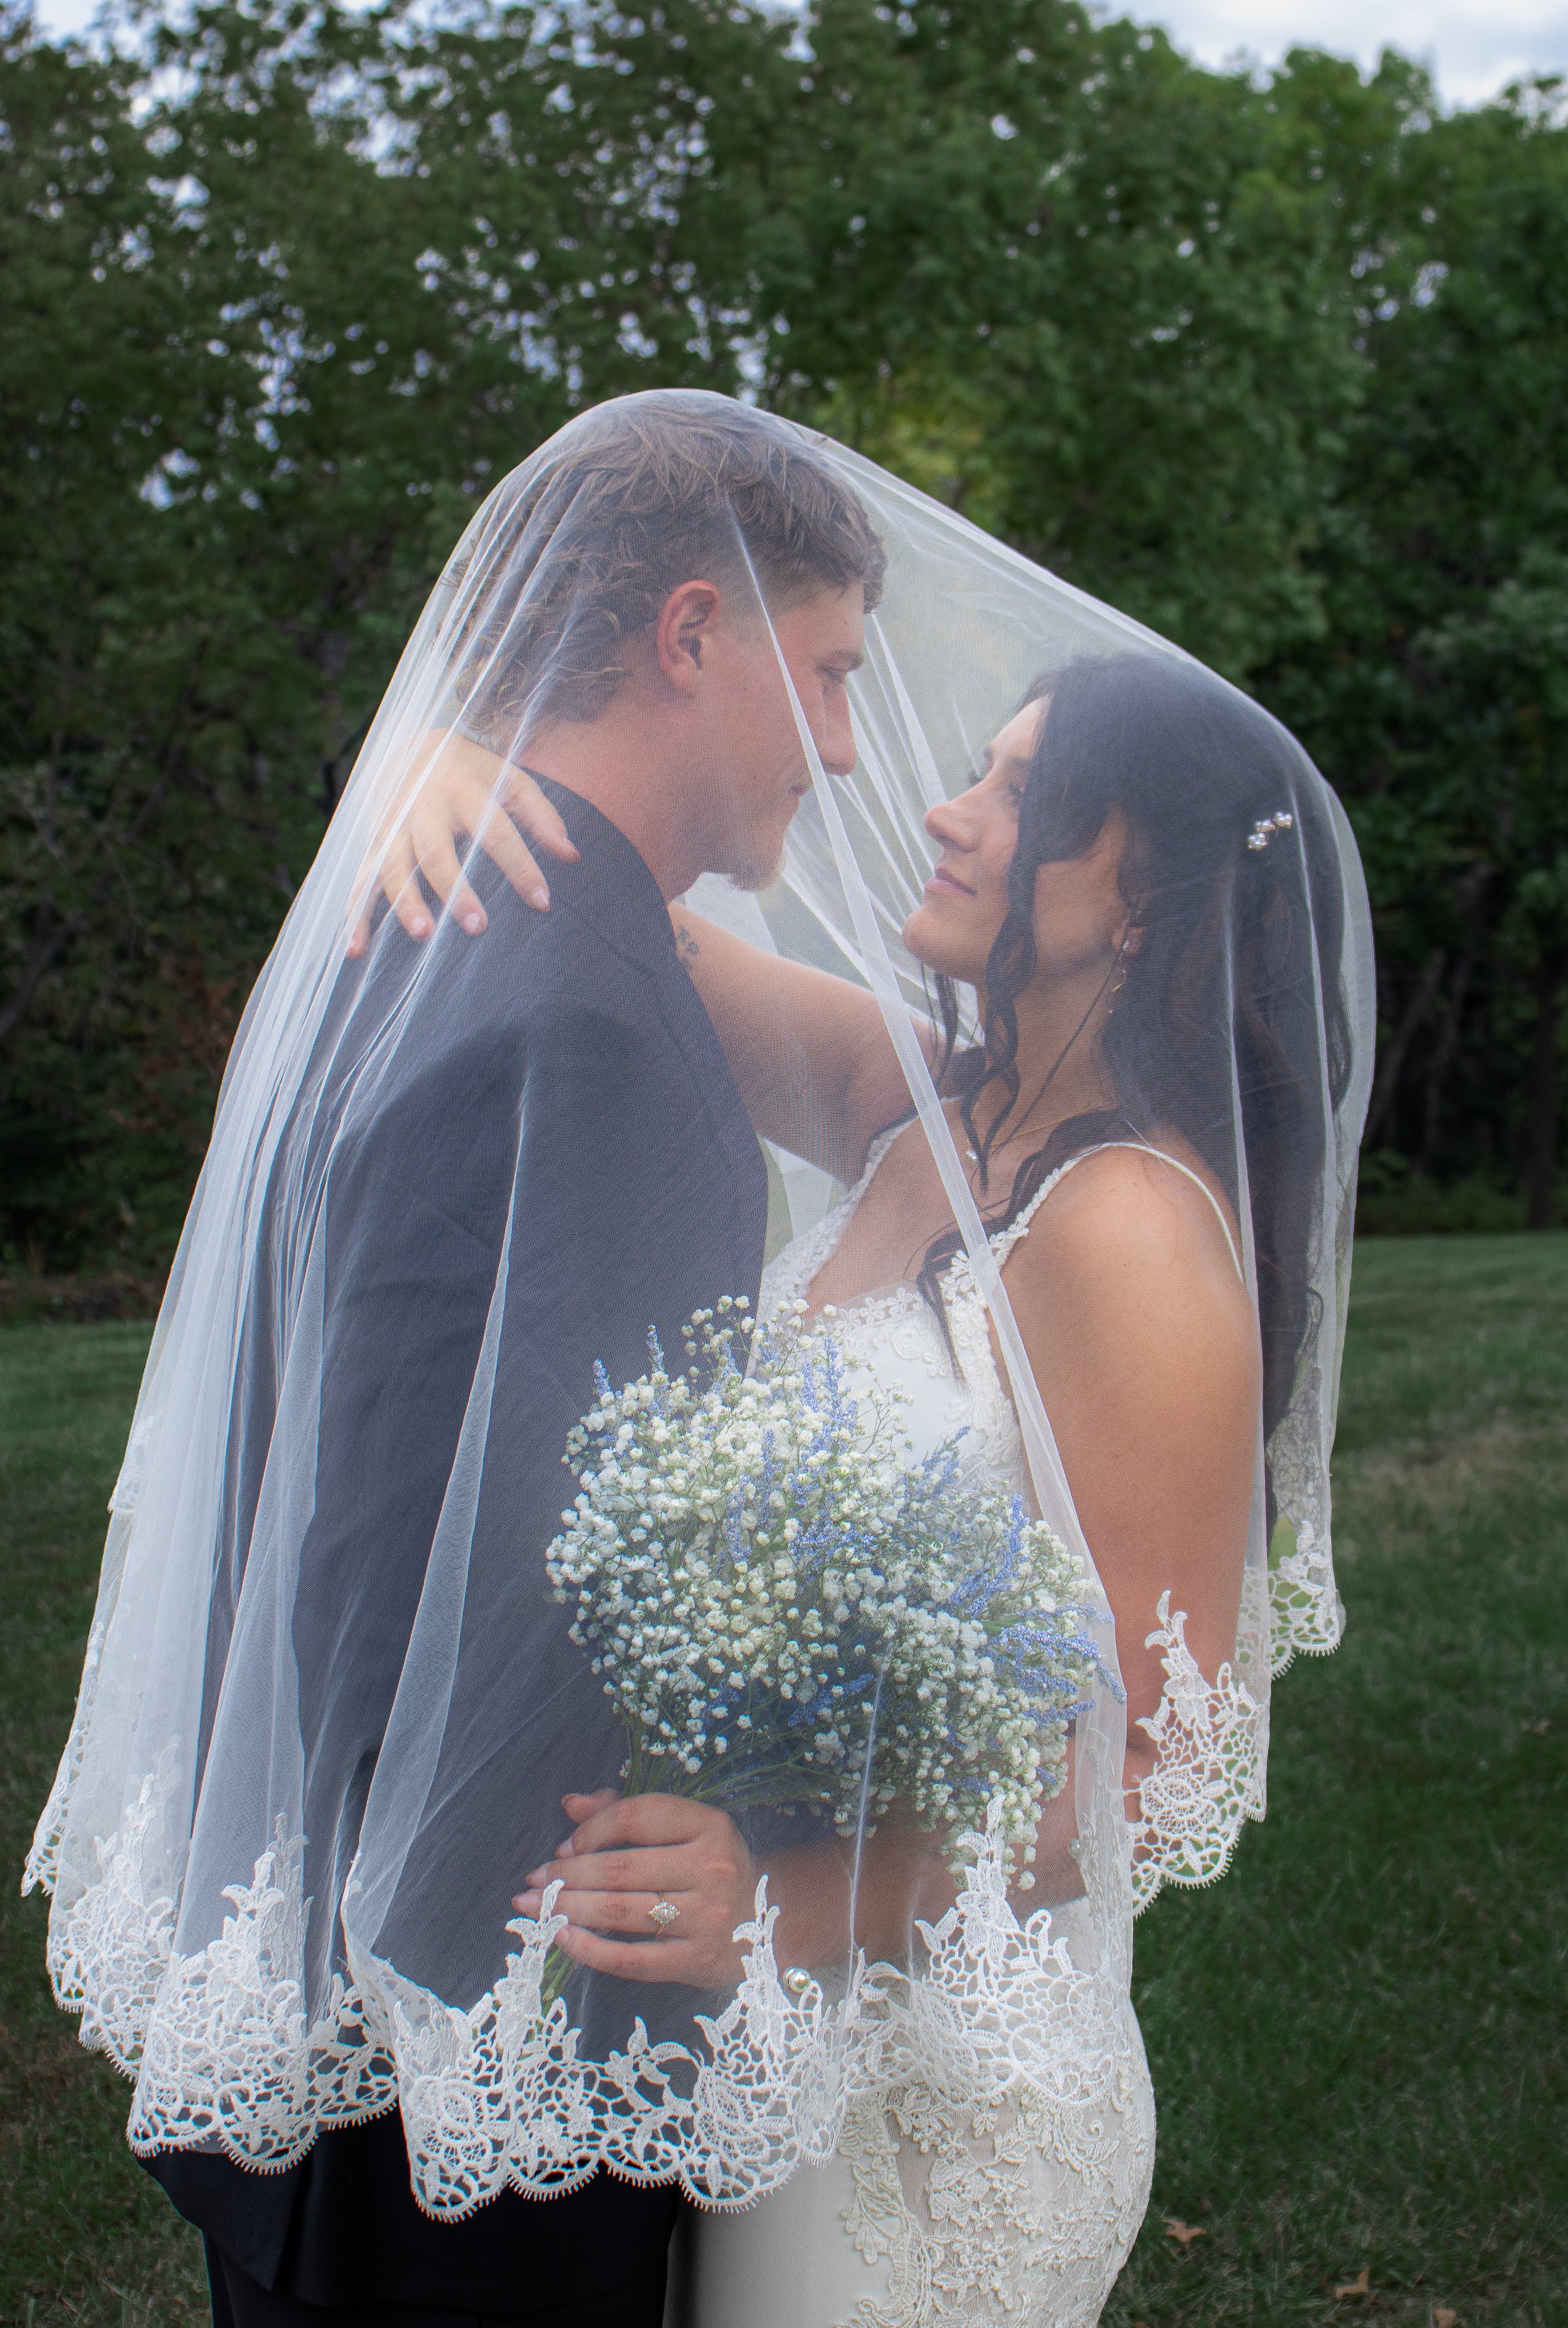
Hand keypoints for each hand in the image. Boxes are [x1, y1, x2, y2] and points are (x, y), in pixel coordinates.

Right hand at [346, 728, 578, 955]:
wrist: (415, 747)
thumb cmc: (474, 773)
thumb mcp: (512, 780)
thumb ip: (542, 815)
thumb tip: (572, 854)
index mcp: (463, 787)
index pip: (494, 829)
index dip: (519, 865)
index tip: (543, 901)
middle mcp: (422, 804)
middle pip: (435, 849)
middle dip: (454, 888)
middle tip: (478, 926)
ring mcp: (391, 824)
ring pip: (393, 865)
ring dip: (406, 901)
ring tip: (424, 935)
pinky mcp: (372, 843)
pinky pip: (360, 881)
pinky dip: (356, 916)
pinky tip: (355, 950)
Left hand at [513, 1790, 758, 1988]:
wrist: (768, 1924)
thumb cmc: (711, 1869)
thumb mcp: (684, 1831)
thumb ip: (625, 1812)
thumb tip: (570, 1804)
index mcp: (710, 1825)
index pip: (636, 1817)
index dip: (592, 1829)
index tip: (564, 1846)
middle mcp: (712, 1867)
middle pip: (621, 1869)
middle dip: (567, 1874)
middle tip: (534, 1881)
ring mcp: (707, 1917)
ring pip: (620, 1911)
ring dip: (568, 1909)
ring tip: (535, 1907)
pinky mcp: (697, 1960)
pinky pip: (632, 1958)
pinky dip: (590, 1950)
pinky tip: (561, 1938)